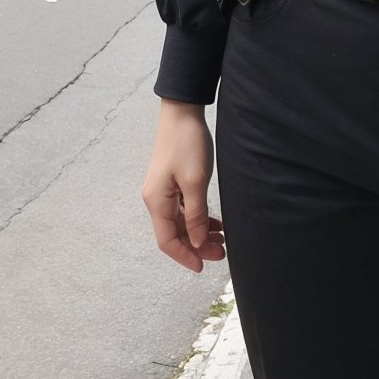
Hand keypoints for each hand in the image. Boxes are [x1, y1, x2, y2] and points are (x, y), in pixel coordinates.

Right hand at [142, 100, 225, 271]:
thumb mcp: (195, 182)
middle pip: (175, 233)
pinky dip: (199, 217)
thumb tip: (196, 241)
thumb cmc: (187, 143)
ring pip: (182, 221)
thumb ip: (196, 214)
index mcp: (156, 201)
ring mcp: (164, 190)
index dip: (184, 256)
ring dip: (199, 232)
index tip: (203, 266)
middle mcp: (157, 199)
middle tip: (221, 251)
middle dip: (197, 245)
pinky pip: (184, 208)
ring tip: (222, 238)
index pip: (167, 241)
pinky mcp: (173, 181)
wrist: (182, 111)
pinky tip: (215, 222)